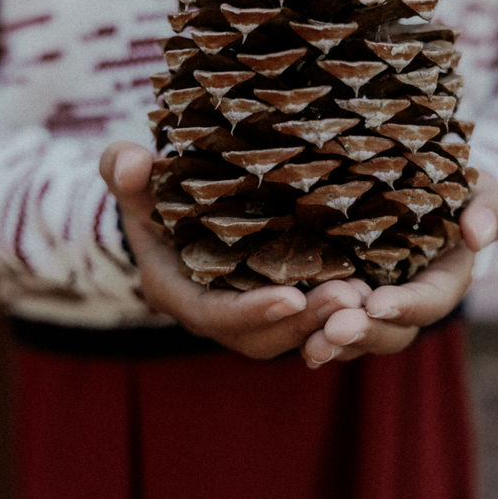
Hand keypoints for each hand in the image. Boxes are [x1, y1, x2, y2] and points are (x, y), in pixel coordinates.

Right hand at [100, 142, 368, 359]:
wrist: (166, 214)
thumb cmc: (150, 193)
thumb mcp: (133, 179)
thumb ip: (123, 170)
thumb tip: (131, 161)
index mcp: (177, 291)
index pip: (214, 315)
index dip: (250, 311)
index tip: (291, 297)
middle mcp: (213, 313)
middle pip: (259, 337)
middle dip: (303, 324)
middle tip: (349, 297)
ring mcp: (246, 313)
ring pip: (289, 335)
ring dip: (327, 323)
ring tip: (366, 297)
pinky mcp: (276, 303)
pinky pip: (306, 322)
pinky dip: (335, 314)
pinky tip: (374, 292)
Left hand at [300, 169, 497, 367]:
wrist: (421, 187)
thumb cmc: (458, 188)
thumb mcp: (484, 191)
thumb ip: (493, 210)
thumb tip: (478, 232)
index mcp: (443, 282)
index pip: (428, 302)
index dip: (405, 307)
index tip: (378, 304)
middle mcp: (406, 303)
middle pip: (388, 332)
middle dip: (362, 334)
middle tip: (333, 331)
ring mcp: (371, 306)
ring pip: (355, 337)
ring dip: (332, 343)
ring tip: (310, 345)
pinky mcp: (339, 300)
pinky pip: (325, 325)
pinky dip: (308, 333)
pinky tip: (292, 335)